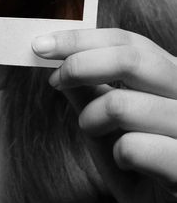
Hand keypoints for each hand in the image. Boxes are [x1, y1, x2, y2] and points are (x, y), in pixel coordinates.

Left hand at [32, 28, 176, 201]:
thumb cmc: (138, 167)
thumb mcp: (107, 122)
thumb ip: (88, 89)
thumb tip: (56, 56)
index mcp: (171, 75)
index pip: (128, 41)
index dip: (82, 39)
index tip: (43, 45)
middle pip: (130, 59)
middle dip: (80, 65)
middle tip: (55, 80)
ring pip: (122, 104)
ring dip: (92, 118)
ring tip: (91, 130)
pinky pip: (133, 146)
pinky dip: (116, 154)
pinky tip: (124, 163)